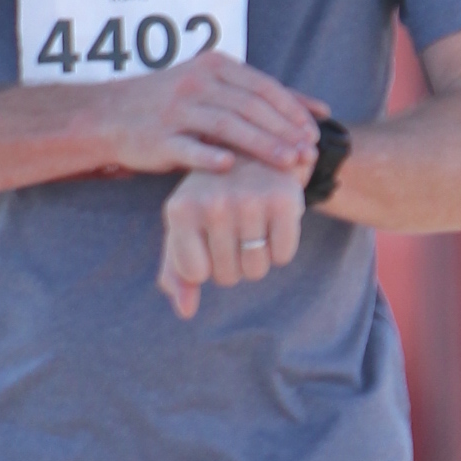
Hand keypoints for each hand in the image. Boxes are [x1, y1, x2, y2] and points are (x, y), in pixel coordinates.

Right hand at [91, 51, 319, 181]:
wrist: (109, 115)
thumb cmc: (171, 105)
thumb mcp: (211, 87)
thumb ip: (257, 95)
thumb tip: (316, 109)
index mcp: (214, 66)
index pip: (263, 86)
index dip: (292, 109)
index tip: (314, 132)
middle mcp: (196, 83)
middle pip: (250, 106)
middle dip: (283, 130)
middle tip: (308, 152)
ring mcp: (176, 110)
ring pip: (227, 126)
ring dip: (261, 145)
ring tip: (287, 164)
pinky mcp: (158, 137)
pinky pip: (189, 148)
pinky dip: (211, 157)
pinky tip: (232, 168)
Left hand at [157, 163, 305, 318]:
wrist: (253, 149)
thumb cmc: (212, 195)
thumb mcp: (185, 225)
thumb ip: (176, 270)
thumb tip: (186, 311)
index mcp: (180, 210)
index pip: (195, 274)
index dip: (206, 264)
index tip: (208, 237)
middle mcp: (213, 204)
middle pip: (227, 276)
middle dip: (232, 261)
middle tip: (234, 226)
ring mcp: (249, 201)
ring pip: (256, 270)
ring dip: (257, 257)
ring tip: (253, 223)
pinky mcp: (284, 201)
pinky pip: (283, 256)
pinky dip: (281, 247)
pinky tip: (273, 219)